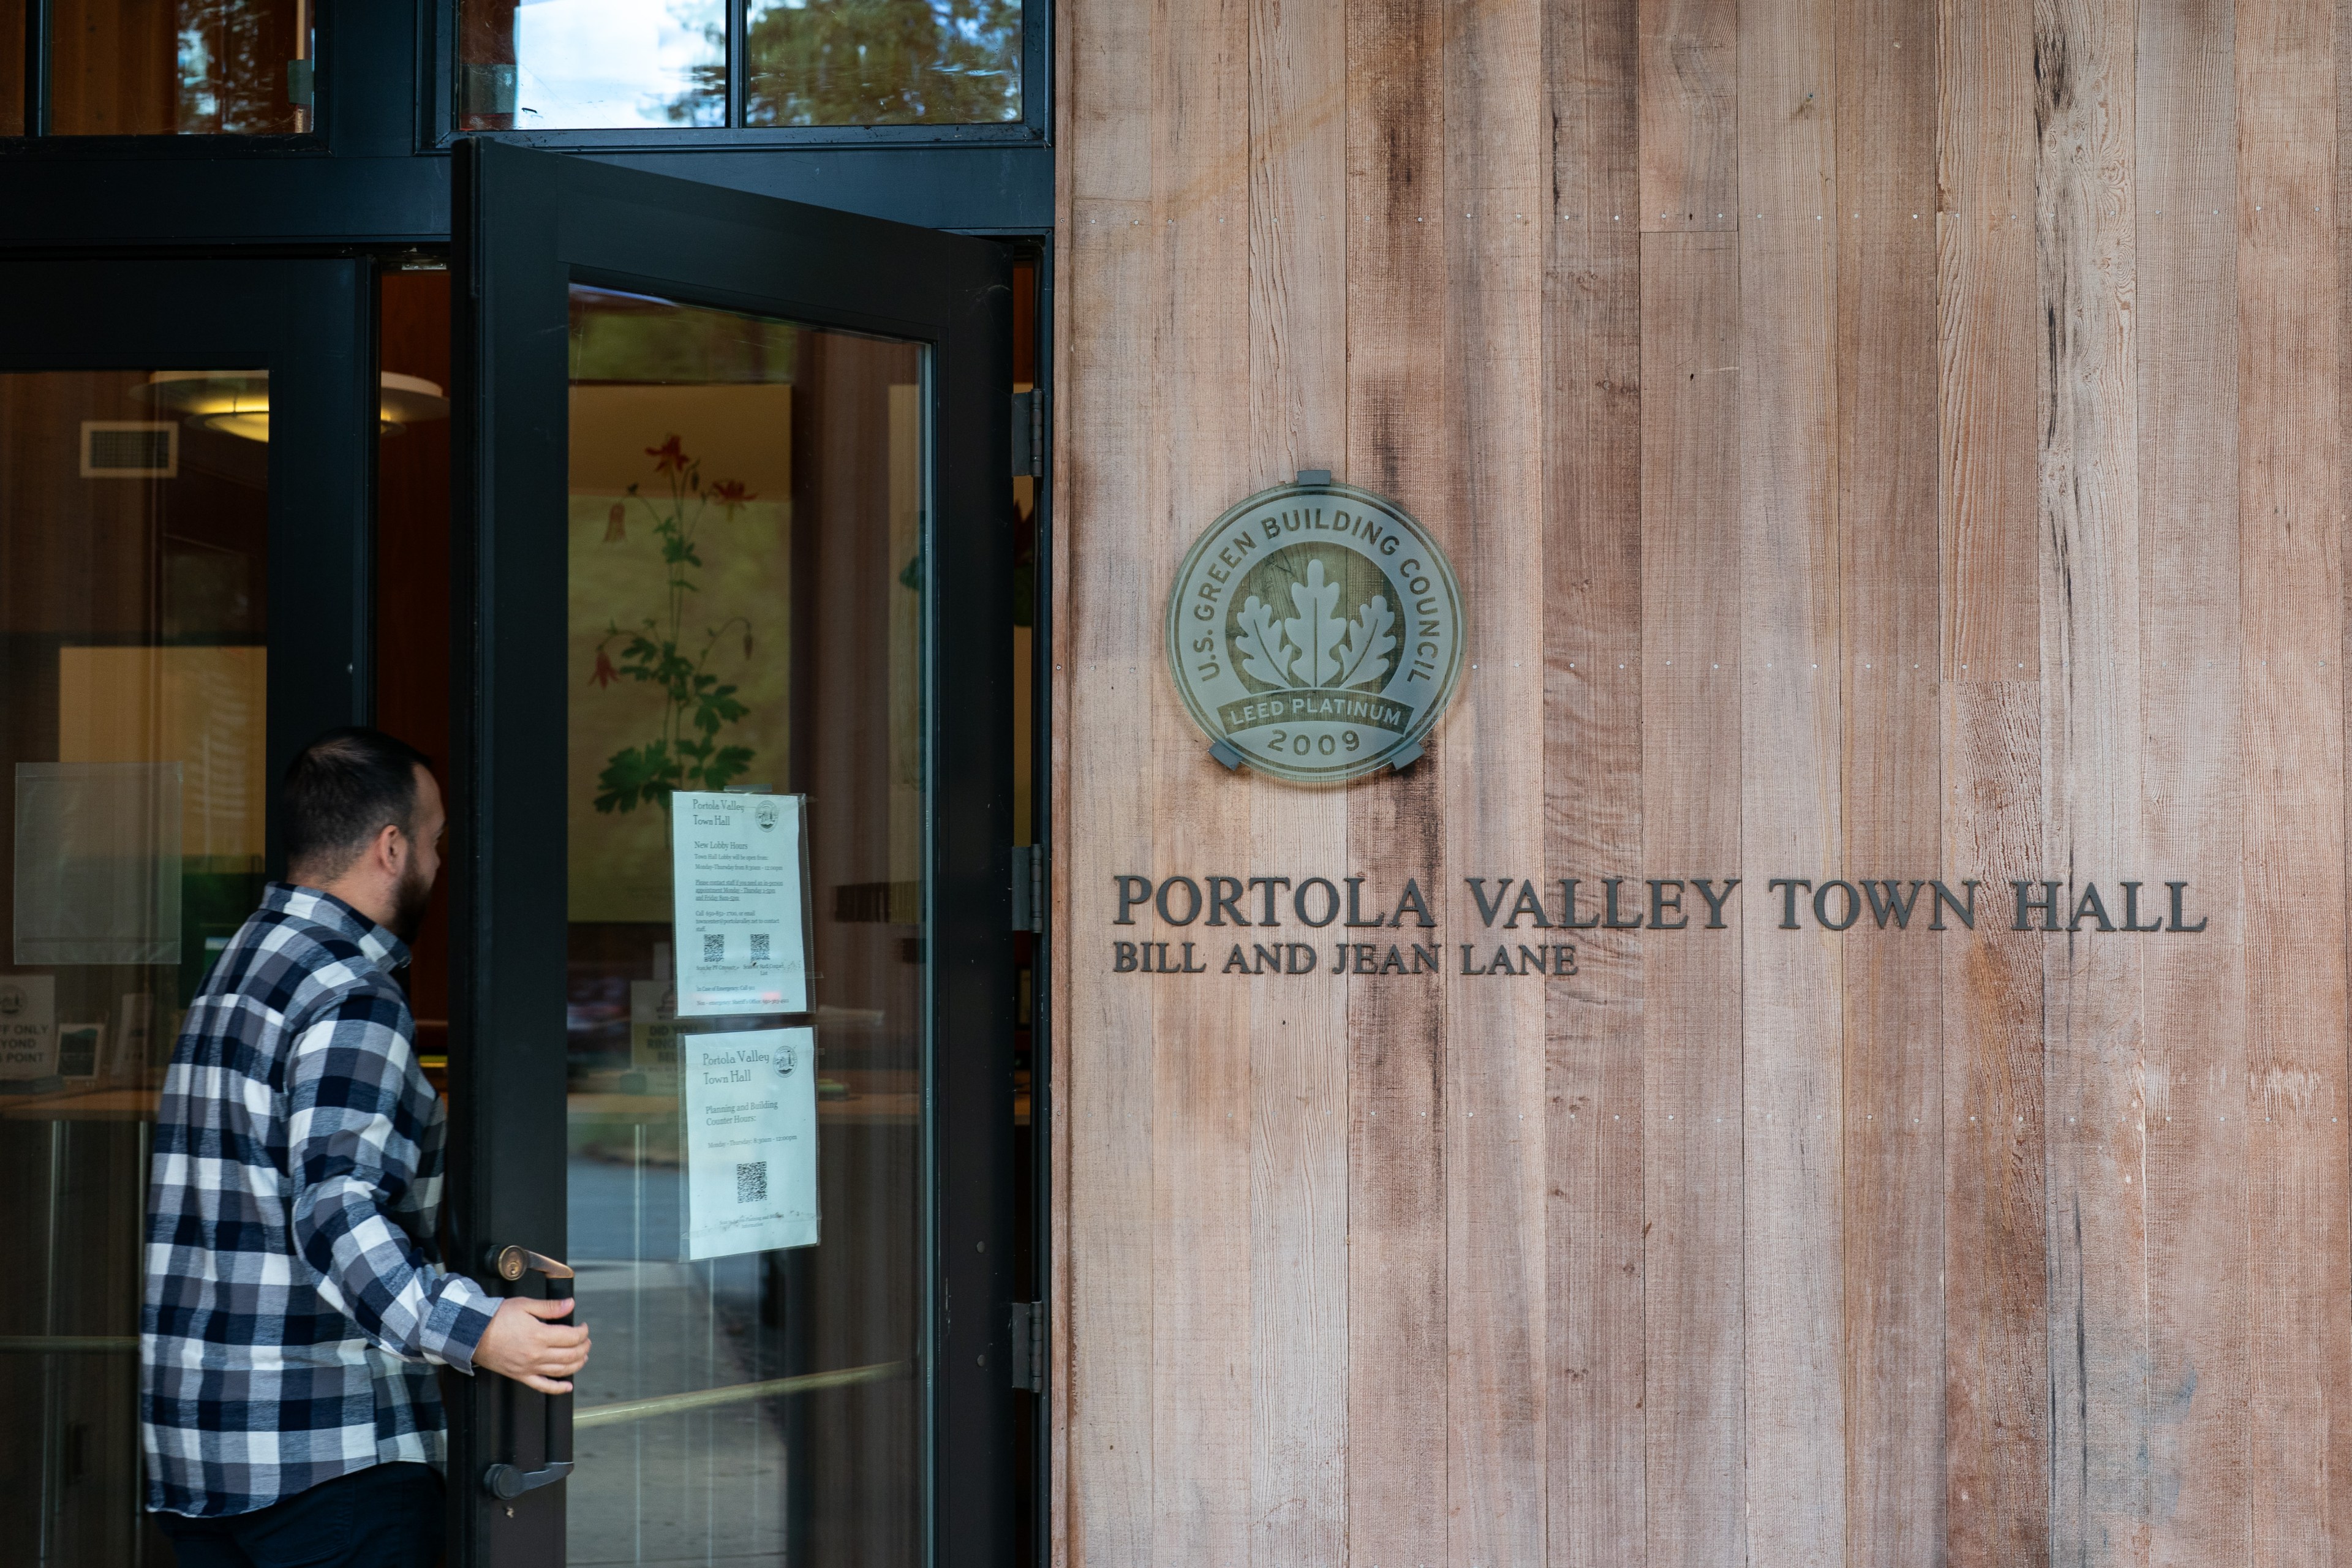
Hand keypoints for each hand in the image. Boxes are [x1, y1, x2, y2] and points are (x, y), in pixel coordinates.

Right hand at [472, 1297, 590, 1393]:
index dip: (583, 1332)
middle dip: (583, 1347)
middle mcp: (537, 1354)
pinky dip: (557, 1388)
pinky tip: (567, 1387)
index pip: (572, 1337)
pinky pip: (542, 1386)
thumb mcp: (525, 1305)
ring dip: (577, 1364)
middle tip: (586, 1341)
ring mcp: (529, 1367)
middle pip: (571, 1355)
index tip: (583, 1327)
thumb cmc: (496, 1318)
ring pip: (561, 1370)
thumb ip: (550, 1307)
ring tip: (583, 1357)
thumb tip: (570, 1304)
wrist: (472, 1334)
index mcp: (540, 1335)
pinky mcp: (520, 1376)